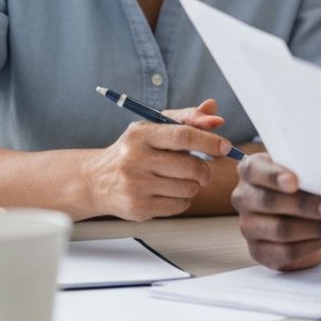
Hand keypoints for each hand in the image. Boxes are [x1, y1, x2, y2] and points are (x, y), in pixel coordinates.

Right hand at [86, 101, 235, 221]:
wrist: (95, 180)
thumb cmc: (133, 150)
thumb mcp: (154, 127)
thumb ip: (186, 118)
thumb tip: (214, 111)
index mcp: (141, 135)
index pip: (183, 135)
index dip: (209, 141)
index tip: (225, 146)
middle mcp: (135, 160)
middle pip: (189, 166)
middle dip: (204, 169)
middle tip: (202, 169)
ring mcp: (135, 186)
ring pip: (188, 188)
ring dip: (193, 185)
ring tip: (181, 179)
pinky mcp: (137, 209)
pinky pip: (179, 206)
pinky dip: (183, 199)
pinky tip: (170, 192)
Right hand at [232, 154, 320, 270]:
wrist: (296, 211)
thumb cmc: (300, 182)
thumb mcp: (300, 170)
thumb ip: (306, 170)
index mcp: (251, 169)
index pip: (256, 170)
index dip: (274, 176)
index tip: (294, 182)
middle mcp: (244, 197)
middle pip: (270, 202)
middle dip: (305, 206)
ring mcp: (248, 226)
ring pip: (279, 230)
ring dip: (314, 228)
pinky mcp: (258, 251)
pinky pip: (284, 252)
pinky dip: (309, 245)